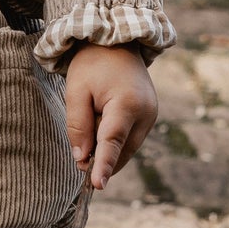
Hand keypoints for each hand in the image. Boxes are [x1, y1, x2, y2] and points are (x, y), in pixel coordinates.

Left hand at [64, 44, 157, 190]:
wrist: (118, 42)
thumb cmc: (93, 64)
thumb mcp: (76, 91)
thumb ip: (78, 125)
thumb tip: (82, 157)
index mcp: (127, 104)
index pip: (113, 142)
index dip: (103, 165)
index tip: (97, 185)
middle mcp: (146, 113)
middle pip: (121, 150)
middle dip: (100, 158)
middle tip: (79, 156)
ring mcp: (151, 116)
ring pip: (126, 148)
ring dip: (108, 149)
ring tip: (92, 127)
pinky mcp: (150, 116)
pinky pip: (130, 139)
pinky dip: (115, 141)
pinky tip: (102, 125)